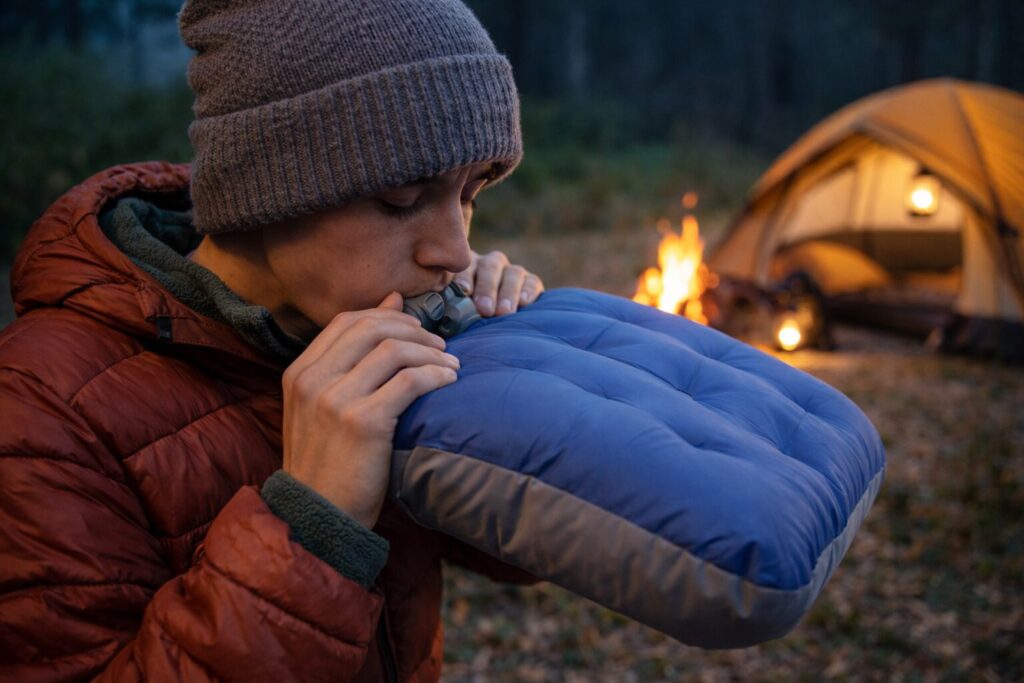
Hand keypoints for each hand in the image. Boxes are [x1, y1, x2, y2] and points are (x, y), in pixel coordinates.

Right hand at [280, 292, 459, 528]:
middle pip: (372, 328)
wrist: (316, 518)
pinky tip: (449, 382)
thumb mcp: (322, 410)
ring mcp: (336, 400)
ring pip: (394, 350)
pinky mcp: (363, 422)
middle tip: (440, 345)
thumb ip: (348, 363)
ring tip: (451, 365)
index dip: (387, 316)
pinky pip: (410, 381)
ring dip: (431, 353)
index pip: (347, 322)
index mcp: (299, 373)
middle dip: (414, 330)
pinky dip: (436, 375)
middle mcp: (313, 380)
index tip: (415, 326)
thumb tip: (390, 304)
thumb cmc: (328, 464)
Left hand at [453, 250, 544, 316]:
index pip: (464, 266)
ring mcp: (511, 271)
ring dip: (508, 293)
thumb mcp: (455, 311)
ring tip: (504, 312)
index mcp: (466, 267)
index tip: (464, 292)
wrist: (493, 322)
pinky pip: (532, 281)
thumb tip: (437, 312)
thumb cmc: (465, 319)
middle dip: (487, 288)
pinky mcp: (530, 282)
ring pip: (512, 273)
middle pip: (489, 267)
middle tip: (484, 309)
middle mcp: (489, 264)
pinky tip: (525, 302)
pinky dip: (529, 291)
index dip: (465, 278)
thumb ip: (448, 307)